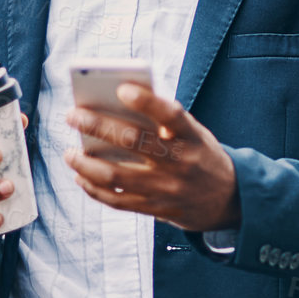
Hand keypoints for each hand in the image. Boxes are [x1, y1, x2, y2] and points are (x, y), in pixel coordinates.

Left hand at [65, 84, 239, 231]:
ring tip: (69, 153)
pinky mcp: (157, 209)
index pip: (171, 115)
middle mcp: (181, 163)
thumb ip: (165, 122)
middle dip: (97, 126)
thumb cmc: (201, 155)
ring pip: (116, 176)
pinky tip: (80, 177)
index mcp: (193, 137)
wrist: (229, 199)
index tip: (121, 88)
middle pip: (133, 142)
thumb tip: (115, 107)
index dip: (147, 101)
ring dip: (85, 163)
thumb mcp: (195, 134)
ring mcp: (168, 189)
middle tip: (72, 115)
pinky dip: (94, 189)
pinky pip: (118, 201)